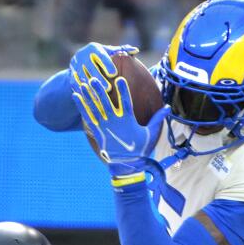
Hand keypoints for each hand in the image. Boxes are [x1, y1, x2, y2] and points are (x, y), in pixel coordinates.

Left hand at [69, 43, 165, 178]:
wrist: (126, 165)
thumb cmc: (139, 149)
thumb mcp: (150, 134)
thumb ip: (157, 119)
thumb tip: (167, 108)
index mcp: (127, 121)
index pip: (125, 103)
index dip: (123, 91)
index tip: (119, 79)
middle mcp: (114, 122)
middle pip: (106, 103)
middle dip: (100, 90)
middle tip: (94, 79)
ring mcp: (104, 127)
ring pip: (95, 108)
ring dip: (89, 95)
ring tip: (83, 83)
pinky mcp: (97, 131)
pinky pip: (88, 116)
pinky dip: (82, 106)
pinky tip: (76, 96)